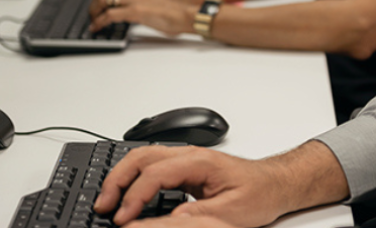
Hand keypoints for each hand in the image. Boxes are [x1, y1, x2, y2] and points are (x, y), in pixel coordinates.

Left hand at [89, 0, 182, 18]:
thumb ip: (135, 4)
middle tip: (92, 15)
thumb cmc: (171, 13)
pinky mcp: (135, 10)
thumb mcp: (149, 3)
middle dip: (93, 4)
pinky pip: (110, 14)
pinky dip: (100, 22)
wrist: (184, 16)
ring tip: (93, 21)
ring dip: (94, 12)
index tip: (97, 6)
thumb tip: (123, 13)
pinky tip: (97, 27)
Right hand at [94, 145, 294, 227]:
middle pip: (142, 156)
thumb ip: (192, 219)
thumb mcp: (227, 214)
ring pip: (143, 157)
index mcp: (199, 161)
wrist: (273, 183)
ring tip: (108, 201)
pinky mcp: (185, 167)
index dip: (134, 196)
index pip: (155, 173)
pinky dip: (133, 178)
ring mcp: (186, 158)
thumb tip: (157, 222)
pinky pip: (152, 166)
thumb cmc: (258, 193)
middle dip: (117, 179)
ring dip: (122, 176)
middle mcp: (189, 155)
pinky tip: (127, 194)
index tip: (122, 219)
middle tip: (103, 206)